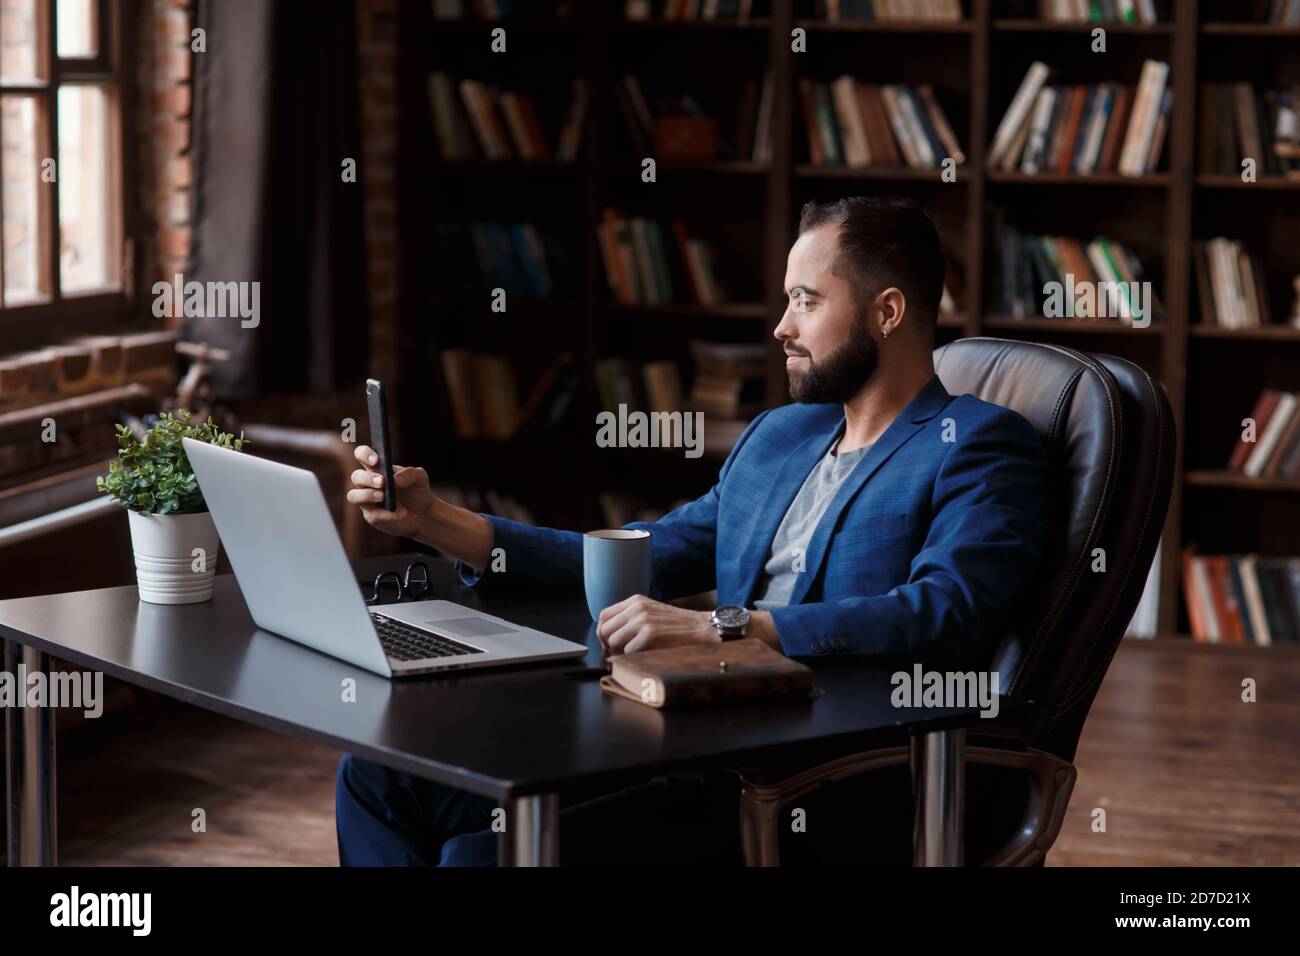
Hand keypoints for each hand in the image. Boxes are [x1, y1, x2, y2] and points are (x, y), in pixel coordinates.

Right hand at [346, 445, 437, 539]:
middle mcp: (368, 483)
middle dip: (367, 478)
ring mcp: (367, 500)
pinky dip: (386, 514)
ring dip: (366, 495)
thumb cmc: (417, 491)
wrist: (423, 514)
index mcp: (377, 468)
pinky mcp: (372, 516)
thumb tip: (394, 479)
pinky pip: (372, 514)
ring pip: (353, 496)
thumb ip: (410, 474)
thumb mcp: (420, 478)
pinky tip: (400, 512)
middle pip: (356, 476)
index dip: (364, 455)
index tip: (376, 460)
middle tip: (382, 482)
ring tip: (383, 496)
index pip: (362, 455)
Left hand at [597, 594, 719, 653]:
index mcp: (635, 601)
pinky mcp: (650, 634)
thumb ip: (631, 617)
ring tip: (636, 652)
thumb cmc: (677, 625)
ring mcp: (643, 620)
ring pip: (613, 641)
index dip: (602, 631)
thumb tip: (609, 634)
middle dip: (608, 644)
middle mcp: (636, 608)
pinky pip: (628, 651)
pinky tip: (648, 653)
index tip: (608, 642)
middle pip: (605, 629)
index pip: (603, 615)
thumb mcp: (651, 613)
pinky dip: (635, 656)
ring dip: (621, 651)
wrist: (702, 629)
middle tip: (619, 651)